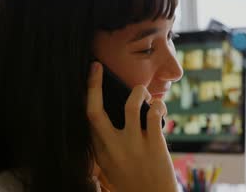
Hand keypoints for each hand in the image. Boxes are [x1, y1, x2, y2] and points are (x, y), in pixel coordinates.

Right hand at [87, 62, 177, 191]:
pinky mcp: (154, 145)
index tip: (90, 76)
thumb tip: (112, 118)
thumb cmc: (133, 183)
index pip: (87, 119)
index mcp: (100, 152)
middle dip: (93, 85)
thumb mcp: (111, 167)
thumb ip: (107, 145)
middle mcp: (113, 147)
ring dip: (139, 92)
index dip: (87, 95)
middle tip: (97, 66)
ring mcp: (134, 145)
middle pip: (95, 111)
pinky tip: (159, 108)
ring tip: (144, 94)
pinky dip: (158, 105)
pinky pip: (154, 115)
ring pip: (131, 105)